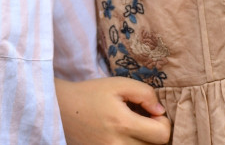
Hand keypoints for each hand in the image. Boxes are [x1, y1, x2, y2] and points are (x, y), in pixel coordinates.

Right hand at [55, 77, 171, 143]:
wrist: (61, 109)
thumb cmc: (91, 94)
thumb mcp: (118, 84)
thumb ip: (145, 93)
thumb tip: (160, 111)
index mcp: (123, 124)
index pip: (162, 135)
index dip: (163, 122)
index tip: (151, 112)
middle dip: (155, 132)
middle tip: (142, 119)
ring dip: (144, 141)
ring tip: (132, 127)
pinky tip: (123, 135)